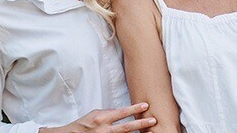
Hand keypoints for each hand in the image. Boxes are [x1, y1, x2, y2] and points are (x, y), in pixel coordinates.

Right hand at [40, 103, 155, 132]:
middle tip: (153, 120)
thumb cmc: (83, 124)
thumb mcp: (95, 114)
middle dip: (141, 124)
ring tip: (149, 131)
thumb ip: (108, 113)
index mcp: (102, 119)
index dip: (134, 109)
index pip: (122, 113)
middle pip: (127, 127)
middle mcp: (104, 130)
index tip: (145, 105)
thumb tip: (121, 112)